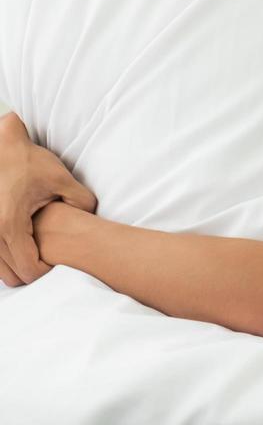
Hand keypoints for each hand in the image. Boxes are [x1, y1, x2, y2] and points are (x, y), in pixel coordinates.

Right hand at [1, 112, 97, 286]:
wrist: (2, 148)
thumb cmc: (29, 163)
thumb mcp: (62, 179)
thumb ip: (82, 202)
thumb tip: (91, 220)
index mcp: (9, 225)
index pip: (29, 270)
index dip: (47, 272)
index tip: (60, 262)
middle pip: (12, 276)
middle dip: (32, 273)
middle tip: (51, 260)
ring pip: (0, 270)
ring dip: (18, 267)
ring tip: (39, 252)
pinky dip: (7, 258)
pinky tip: (24, 244)